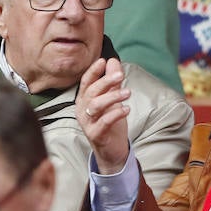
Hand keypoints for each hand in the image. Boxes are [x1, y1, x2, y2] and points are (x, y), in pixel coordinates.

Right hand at [78, 57, 131, 173]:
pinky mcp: (95, 135)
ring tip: (127, 92)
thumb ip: (112, 82)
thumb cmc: (110, 123)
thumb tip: (113, 61)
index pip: (86, 82)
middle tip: (120, 75)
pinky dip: (115, 114)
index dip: (93, 71)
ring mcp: (87, 123)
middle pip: (91, 92)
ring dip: (112, 97)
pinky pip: (103, 122)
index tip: (103, 61)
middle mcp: (82, 110)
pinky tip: (126, 109)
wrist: (111, 150)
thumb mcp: (112, 100)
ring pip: (96, 106)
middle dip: (105, 82)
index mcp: (84, 100)